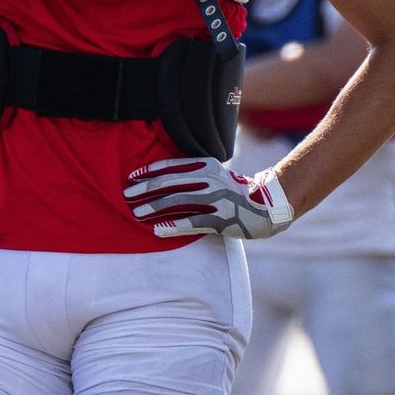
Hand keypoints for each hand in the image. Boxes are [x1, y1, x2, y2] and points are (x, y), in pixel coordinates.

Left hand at [124, 158, 294, 239]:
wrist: (268, 206)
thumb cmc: (236, 191)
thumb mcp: (216, 174)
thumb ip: (195, 173)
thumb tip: (165, 177)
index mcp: (207, 165)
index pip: (172, 165)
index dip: (149, 171)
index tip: (131, 177)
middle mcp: (210, 179)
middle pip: (170, 182)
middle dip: (145, 189)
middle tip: (126, 195)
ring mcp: (216, 198)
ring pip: (177, 201)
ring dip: (154, 207)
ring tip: (136, 213)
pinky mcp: (221, 218)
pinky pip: (192, 222)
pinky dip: (173, 225)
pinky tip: (157, 230)